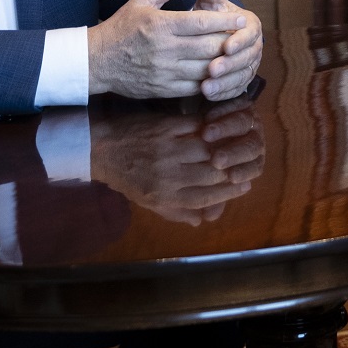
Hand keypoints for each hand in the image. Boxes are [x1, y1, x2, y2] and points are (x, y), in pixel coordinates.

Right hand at [88, 0, 245, 98]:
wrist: (95, 61)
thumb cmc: (121, 27)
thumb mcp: (142, 0)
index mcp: (161, 25)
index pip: (202, 22)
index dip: (225, 21)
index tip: (241, 19)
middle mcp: (164, 49)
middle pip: (209, 47)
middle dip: (229, 43)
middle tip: (242, 38)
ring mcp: (164, 72)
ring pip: (205, 69)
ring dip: (222, 63)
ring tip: (233, 55)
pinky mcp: (163, 89)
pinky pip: (194, 88)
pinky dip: (209, 81)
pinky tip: (216, 72)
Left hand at [90, 96, 265, 224]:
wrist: (100, 148)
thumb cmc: (126, 177)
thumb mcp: (148, 202)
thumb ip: (177, 212)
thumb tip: (203, 220)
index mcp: (165, 195)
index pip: (206, 197)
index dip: (229, 192)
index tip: (245, 185)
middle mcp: (168, 175)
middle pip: (212, 174)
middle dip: (233, 171)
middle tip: (247, 164)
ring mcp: (168, 149)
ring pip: (208, 150)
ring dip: (226, 146)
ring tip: (238, 145)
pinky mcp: (165, 127)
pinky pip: (196, 127)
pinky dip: (212, 127)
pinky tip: (221, 126)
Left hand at [192, 0, 263, 100]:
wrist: (210, 35)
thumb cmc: (209, 16)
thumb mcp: (209, 3)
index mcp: (250, 24)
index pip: (249, 34)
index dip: (239, 41)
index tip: (226, 46)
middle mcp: (255, 45)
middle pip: (247, 58)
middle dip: (230, 64)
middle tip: (212, 69)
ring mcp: (249, 64)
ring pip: (241, 75)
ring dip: (225, 82)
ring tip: (206, 86)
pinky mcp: (241, 80)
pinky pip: (235, 88)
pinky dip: (223, 92)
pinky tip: (208, 94)